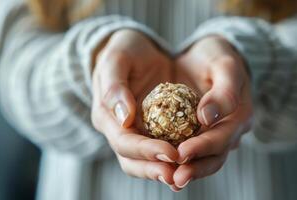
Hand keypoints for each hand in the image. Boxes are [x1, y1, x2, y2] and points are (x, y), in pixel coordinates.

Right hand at [91, 29, 177, 184]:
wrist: (135, 49)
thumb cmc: (125, 50)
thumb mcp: (117, 59)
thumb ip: (114, 86)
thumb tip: (124, 118)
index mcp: (106, 115)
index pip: (124, 141)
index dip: (145, 150)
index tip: (170, 153)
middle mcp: (118, 130)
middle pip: (132, 160)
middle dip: (154, 169)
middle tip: (179, 176)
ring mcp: (134, 132)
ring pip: (144, 162)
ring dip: (163, 171)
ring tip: (184, 177)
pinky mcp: (151, 130)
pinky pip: (160, 149)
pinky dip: (172, 160)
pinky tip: (191, 162)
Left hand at [172, 36, 252, 189]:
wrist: (209, 54)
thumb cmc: (218, 55)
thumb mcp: (225, 65)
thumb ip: (223, 92)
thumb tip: (207, 118)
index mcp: (240, 115)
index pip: (222, 138)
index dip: (202, 148)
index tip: (181, 152)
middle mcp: (230, 130)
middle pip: (214, 157)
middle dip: (194, 168)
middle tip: (174, 179)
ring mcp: (215, 134)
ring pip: (203, 159)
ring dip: (186, 170)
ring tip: (168, 180)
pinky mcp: (199, 133)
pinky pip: (190, 150)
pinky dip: (178, 160)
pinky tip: (162, 166)